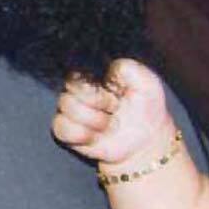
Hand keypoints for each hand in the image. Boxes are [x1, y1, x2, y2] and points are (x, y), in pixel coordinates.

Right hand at [52, 58, 176, 169]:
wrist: (146, 139)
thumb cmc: (146, 107)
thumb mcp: (147, 82)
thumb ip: (130, 68)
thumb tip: (108, 71)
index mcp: (95, 77)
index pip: (77, 72)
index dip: (94, 84)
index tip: (114, 93)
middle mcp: (79, 93)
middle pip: (69, 87)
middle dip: (96, 101)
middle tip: (114, 108)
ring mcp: (73, 113)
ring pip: (65, 107)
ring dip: (92, 118)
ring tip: (109, 124)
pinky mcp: (70, 133)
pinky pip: (61, 128)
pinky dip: (81, 133)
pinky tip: (96, 136)